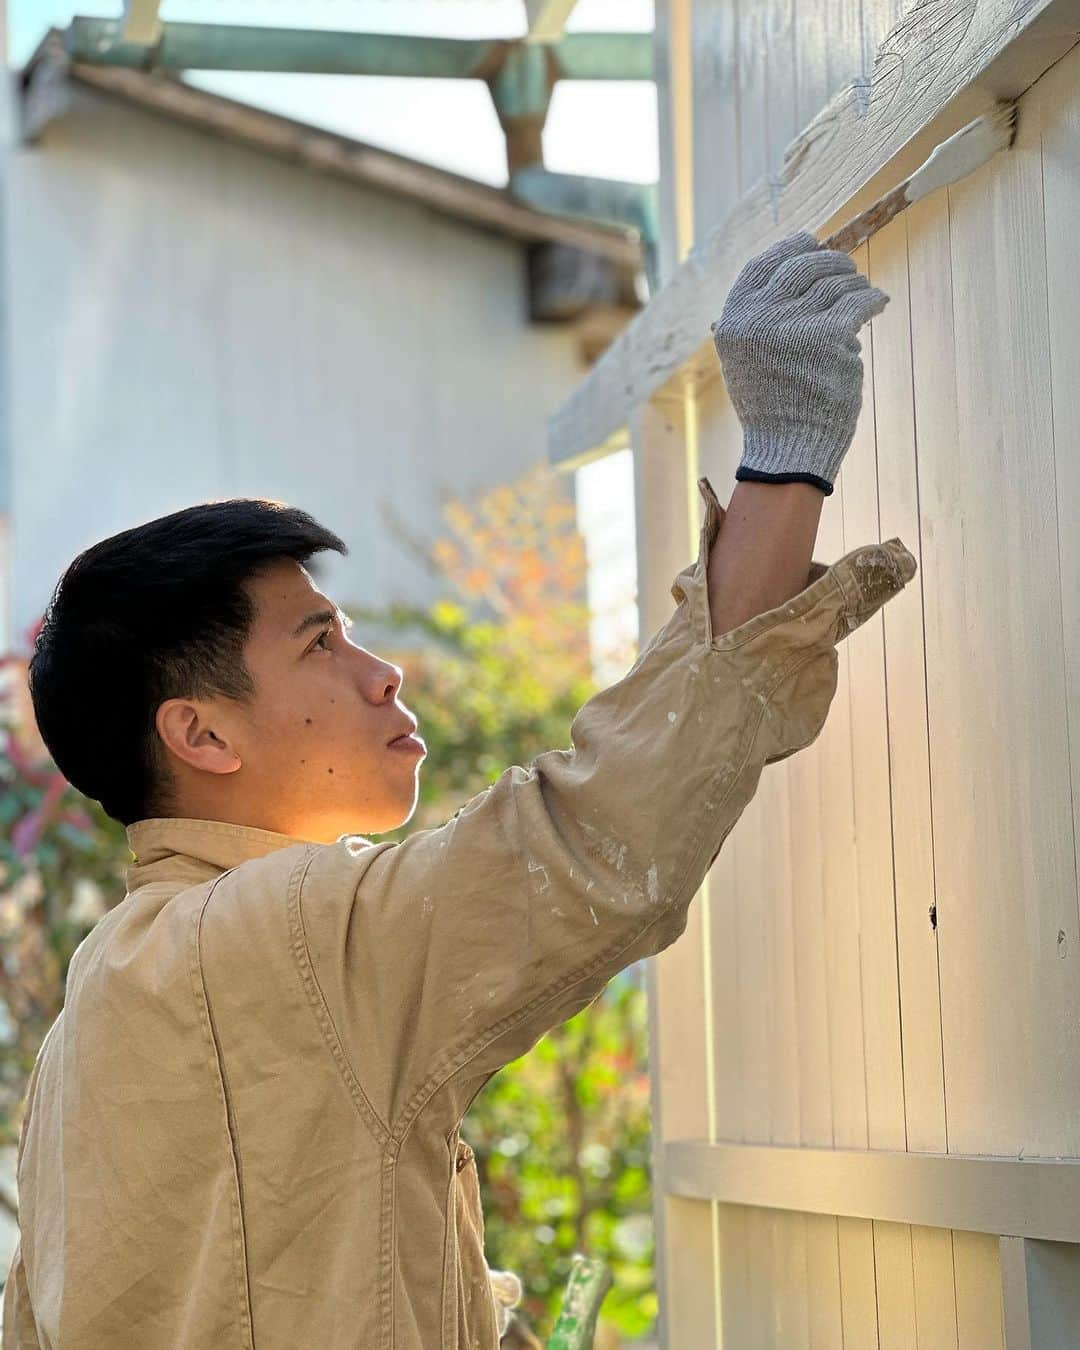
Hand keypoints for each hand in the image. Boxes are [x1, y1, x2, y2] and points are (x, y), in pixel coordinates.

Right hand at [710, 229, 889, 495]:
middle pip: (803, 264)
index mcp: (734, 320)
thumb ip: (757, 318)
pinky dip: (873, 300)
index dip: (789, 248)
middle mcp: (759, 317)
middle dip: (831, 262)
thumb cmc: (772, 404)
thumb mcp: (746, 358)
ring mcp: (794, 324)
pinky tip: (879, 304)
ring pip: (836, 281)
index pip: (763, 265)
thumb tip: (790, 269)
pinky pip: (859, 300)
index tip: (811, 243)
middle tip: (846, 271)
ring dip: (854, 285)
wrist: (787, 448)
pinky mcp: (828, 336)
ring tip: (860, 296)